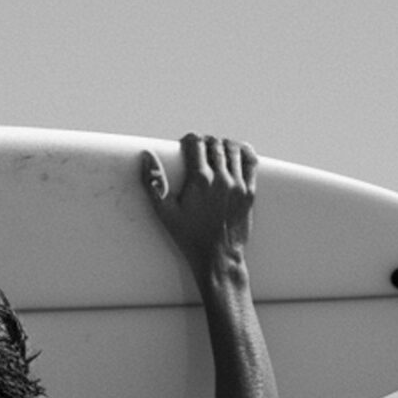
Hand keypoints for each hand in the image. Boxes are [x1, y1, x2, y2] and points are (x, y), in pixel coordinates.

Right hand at [141, 133, 257, 276]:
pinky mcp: (250, 193)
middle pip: (215, 144)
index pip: (196, 143)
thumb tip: (146, 156)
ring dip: (224, 144)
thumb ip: (153, 182)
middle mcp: (221, 179)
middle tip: (199, 147)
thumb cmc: (189, 236)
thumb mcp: (165, 212)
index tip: (185, 143)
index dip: (189, 139)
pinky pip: (251, 163)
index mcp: (199, 180)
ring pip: (234, 150)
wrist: (218, 257)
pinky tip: (238, 151)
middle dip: (205, 141)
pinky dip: (245, 153)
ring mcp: (238, 185)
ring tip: (216, 149)